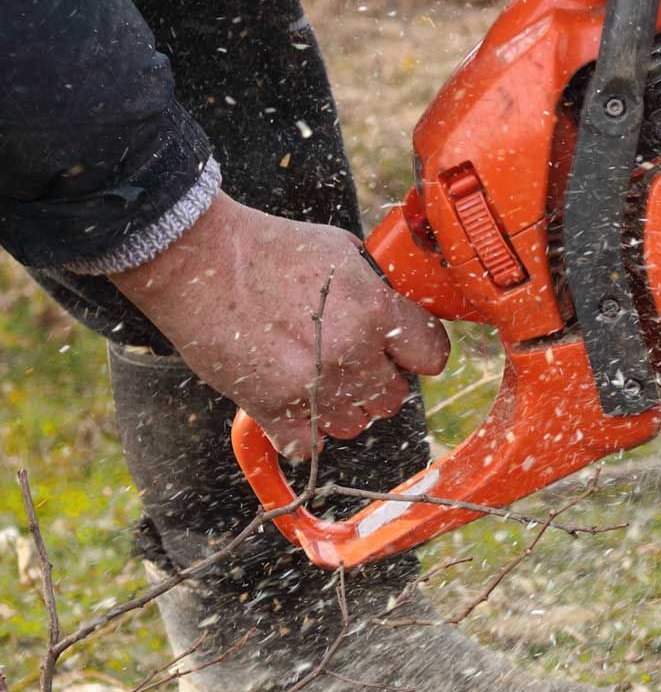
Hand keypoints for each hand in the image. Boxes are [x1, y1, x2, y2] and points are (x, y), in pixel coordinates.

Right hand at [110, 193, 449, 458]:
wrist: (199, 261)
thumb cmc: (268, 248)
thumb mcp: (343, 252)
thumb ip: (378, 290)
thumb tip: (398, 310)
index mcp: (374, 313)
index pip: (431, 354)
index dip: (419, 350)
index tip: (408, 349)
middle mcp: (350, 356)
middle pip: (395, 395)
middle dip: (381, 377)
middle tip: (355, 357)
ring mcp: (312, 388)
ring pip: (356, 423)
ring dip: (345, 405)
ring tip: (320, 375)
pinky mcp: (271, 409)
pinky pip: (308, 443)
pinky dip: (306, 429)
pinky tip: (298, 402)